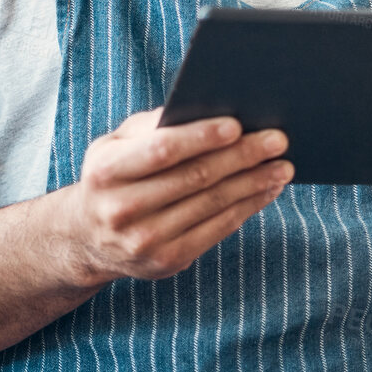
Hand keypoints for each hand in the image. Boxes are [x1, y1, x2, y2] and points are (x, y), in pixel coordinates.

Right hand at [59, 112, 290, 286]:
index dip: (202, 137)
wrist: (88, 236)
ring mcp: (144, 241)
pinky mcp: (167, 261)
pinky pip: (218, 229)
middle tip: (278, 140)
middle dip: (242, 156)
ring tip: (283, 165)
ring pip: (213, 204)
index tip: (238, 124)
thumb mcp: (117, 143)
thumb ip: (154, 125)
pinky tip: (267, 189)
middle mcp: (121, 209)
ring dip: (254, 182)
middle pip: (195, 178)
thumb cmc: (114, 174)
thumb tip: (208, 110)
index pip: (162, 151)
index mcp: (106, 171)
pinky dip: (248, 207)